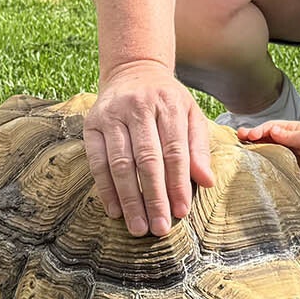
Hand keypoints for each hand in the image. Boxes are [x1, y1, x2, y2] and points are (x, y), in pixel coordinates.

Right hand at [80, 61, 214, 236]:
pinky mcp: (91, 123)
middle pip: (147, 160)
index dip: (178, 184)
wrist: (133, 71)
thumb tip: (207, 181)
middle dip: (154, 197)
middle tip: (158, 228)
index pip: (174, 151)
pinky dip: (105, 188)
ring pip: (120, 163)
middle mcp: (138, 108)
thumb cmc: (167, 100)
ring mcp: (112, 115)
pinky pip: (97, 161)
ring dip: (129, 199)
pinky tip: (115, 210)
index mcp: (169, 104)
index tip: (180, 212)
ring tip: (137, 226)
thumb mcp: (191, 115)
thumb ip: (199, 148)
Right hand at [234, 121, 299, 186]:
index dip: (257, 130)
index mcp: (288, 130)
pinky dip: (261, 168)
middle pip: (262, 139)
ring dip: (253, 153)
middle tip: (237, 140)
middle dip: (249, 140)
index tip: (247, 135)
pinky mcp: (286, 169)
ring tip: (239, 155)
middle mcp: (284, 142)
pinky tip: (252, 171)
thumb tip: (272, 130)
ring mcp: (284, 156)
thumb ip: (289, 136)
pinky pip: (271, 168)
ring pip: (264, 153)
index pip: (268, 128)